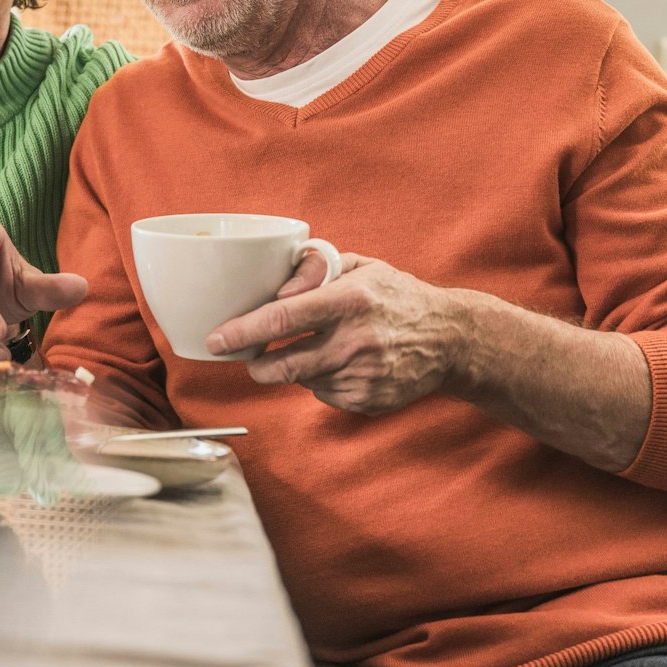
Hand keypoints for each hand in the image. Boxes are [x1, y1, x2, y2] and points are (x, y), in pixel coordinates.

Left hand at [205, 252, 464, 415]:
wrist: (450, 338)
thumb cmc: (395, 296)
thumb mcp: (360, 266)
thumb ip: (314, 268)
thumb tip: (277, 290)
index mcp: (349, 301)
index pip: (283, 320)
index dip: (242, 332)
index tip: (216, 339)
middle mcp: (356, 341)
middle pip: (282, 364)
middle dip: (255, 364)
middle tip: (248, 356)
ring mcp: (363, 376)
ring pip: (301, 380)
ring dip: (296, 367)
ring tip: (321, 347)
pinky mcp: (368, 401)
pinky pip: (324, 395)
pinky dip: (322, 381)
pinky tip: (344, 364)